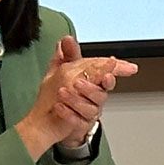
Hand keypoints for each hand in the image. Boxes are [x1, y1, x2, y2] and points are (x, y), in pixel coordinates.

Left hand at [15, 35, 138, 158]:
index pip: (107, 74)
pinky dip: (68, 113)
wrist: (48, 119)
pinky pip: (77, 120)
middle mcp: (94, 97)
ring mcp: (88, 112)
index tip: (113, 62)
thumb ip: (68, 55)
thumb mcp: (62, 70)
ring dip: (75, 100)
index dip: (116, 68)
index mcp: (93, 81)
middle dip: (91, 88)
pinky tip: (59, 107)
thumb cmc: (58, 93)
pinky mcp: (80, 125)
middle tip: (78, 83)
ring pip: (90, 108)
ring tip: (62, 92)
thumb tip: (67, 39)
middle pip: (101, 93)